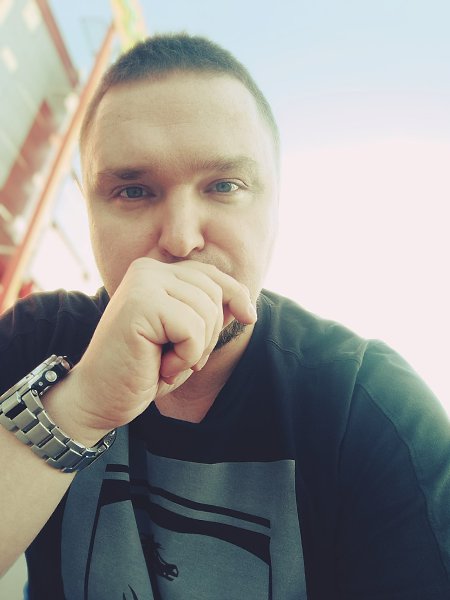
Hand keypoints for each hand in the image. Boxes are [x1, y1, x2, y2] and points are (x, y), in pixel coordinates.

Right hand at [63, 258, 255, 439]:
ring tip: (167, 363)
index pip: (211, 275)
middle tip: (182, 360)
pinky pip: (192, 329)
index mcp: (155, 272)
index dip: (237, 295)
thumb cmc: (143, 369)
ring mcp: (142, 283)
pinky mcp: (141, 304)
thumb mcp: (184, 337)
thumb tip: (245, 301)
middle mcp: (147, 269)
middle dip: (209, 334)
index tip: (249, 317)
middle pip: (214, 293)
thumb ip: (207, 313)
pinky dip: (185, 357)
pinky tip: (159, 366)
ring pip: (206, 311)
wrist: (99, 398)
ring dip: (195, 350)